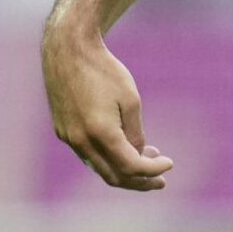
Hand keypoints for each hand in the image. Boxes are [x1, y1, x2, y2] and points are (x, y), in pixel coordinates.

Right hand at [42, 32, 174, 190]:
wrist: (68, 50)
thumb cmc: (105, 71)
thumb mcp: (130, 100)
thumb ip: (135, 133)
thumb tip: (137, 155)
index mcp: (101, 133)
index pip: (131, 166)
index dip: (153, 171)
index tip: (170, 164)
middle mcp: (81, 141)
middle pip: (113, 176)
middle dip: (139, 181)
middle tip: (161, 180)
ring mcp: (68, 138)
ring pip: (99, 168)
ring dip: (123, 169)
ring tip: (147, 159)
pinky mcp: (62, 131)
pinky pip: (88, 155)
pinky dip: (107, 158)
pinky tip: (124, 147)